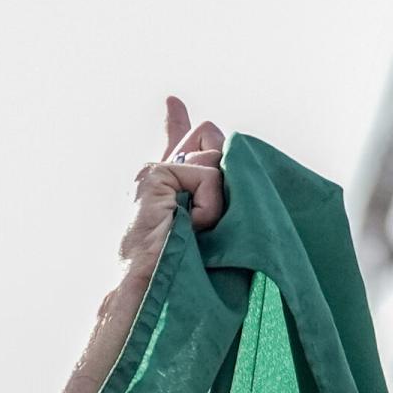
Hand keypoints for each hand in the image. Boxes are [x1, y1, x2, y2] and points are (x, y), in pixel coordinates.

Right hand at [117, 96, 225, 278]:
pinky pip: (208, 176)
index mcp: (169, 189)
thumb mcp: (212, 230)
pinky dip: (210, 205)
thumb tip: (238, 169)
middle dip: (227, 168)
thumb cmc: (188, 274)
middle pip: (209, 139)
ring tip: (200, 230)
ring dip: (221, 200)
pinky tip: (195, 226)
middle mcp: (158, 175)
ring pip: (216, 159)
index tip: (174, 102)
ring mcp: (153, 173)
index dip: (179, 124)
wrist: (156, 290)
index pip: (177, 146)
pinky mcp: (154, 174)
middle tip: (211, 214)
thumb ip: (218, 197)